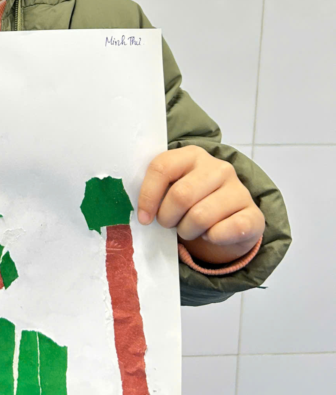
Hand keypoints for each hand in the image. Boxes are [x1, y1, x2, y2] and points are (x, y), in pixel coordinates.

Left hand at [137, 146, 264, 264]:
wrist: (230, 219)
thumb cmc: (193, 202)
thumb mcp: (173, 189)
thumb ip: (157, 191)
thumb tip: (141, 212)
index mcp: (192, 155)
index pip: (162, 167)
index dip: (148, 196)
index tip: (144, 218)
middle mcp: (219, 167)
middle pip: (180, 195)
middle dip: (168, 217)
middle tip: (169, 224)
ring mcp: (239, 189)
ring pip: (200, 216)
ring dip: (187, 231)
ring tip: (189, 229)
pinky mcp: (253, 214)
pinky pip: (226, 231)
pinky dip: (212, 238)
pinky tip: (211, 235)